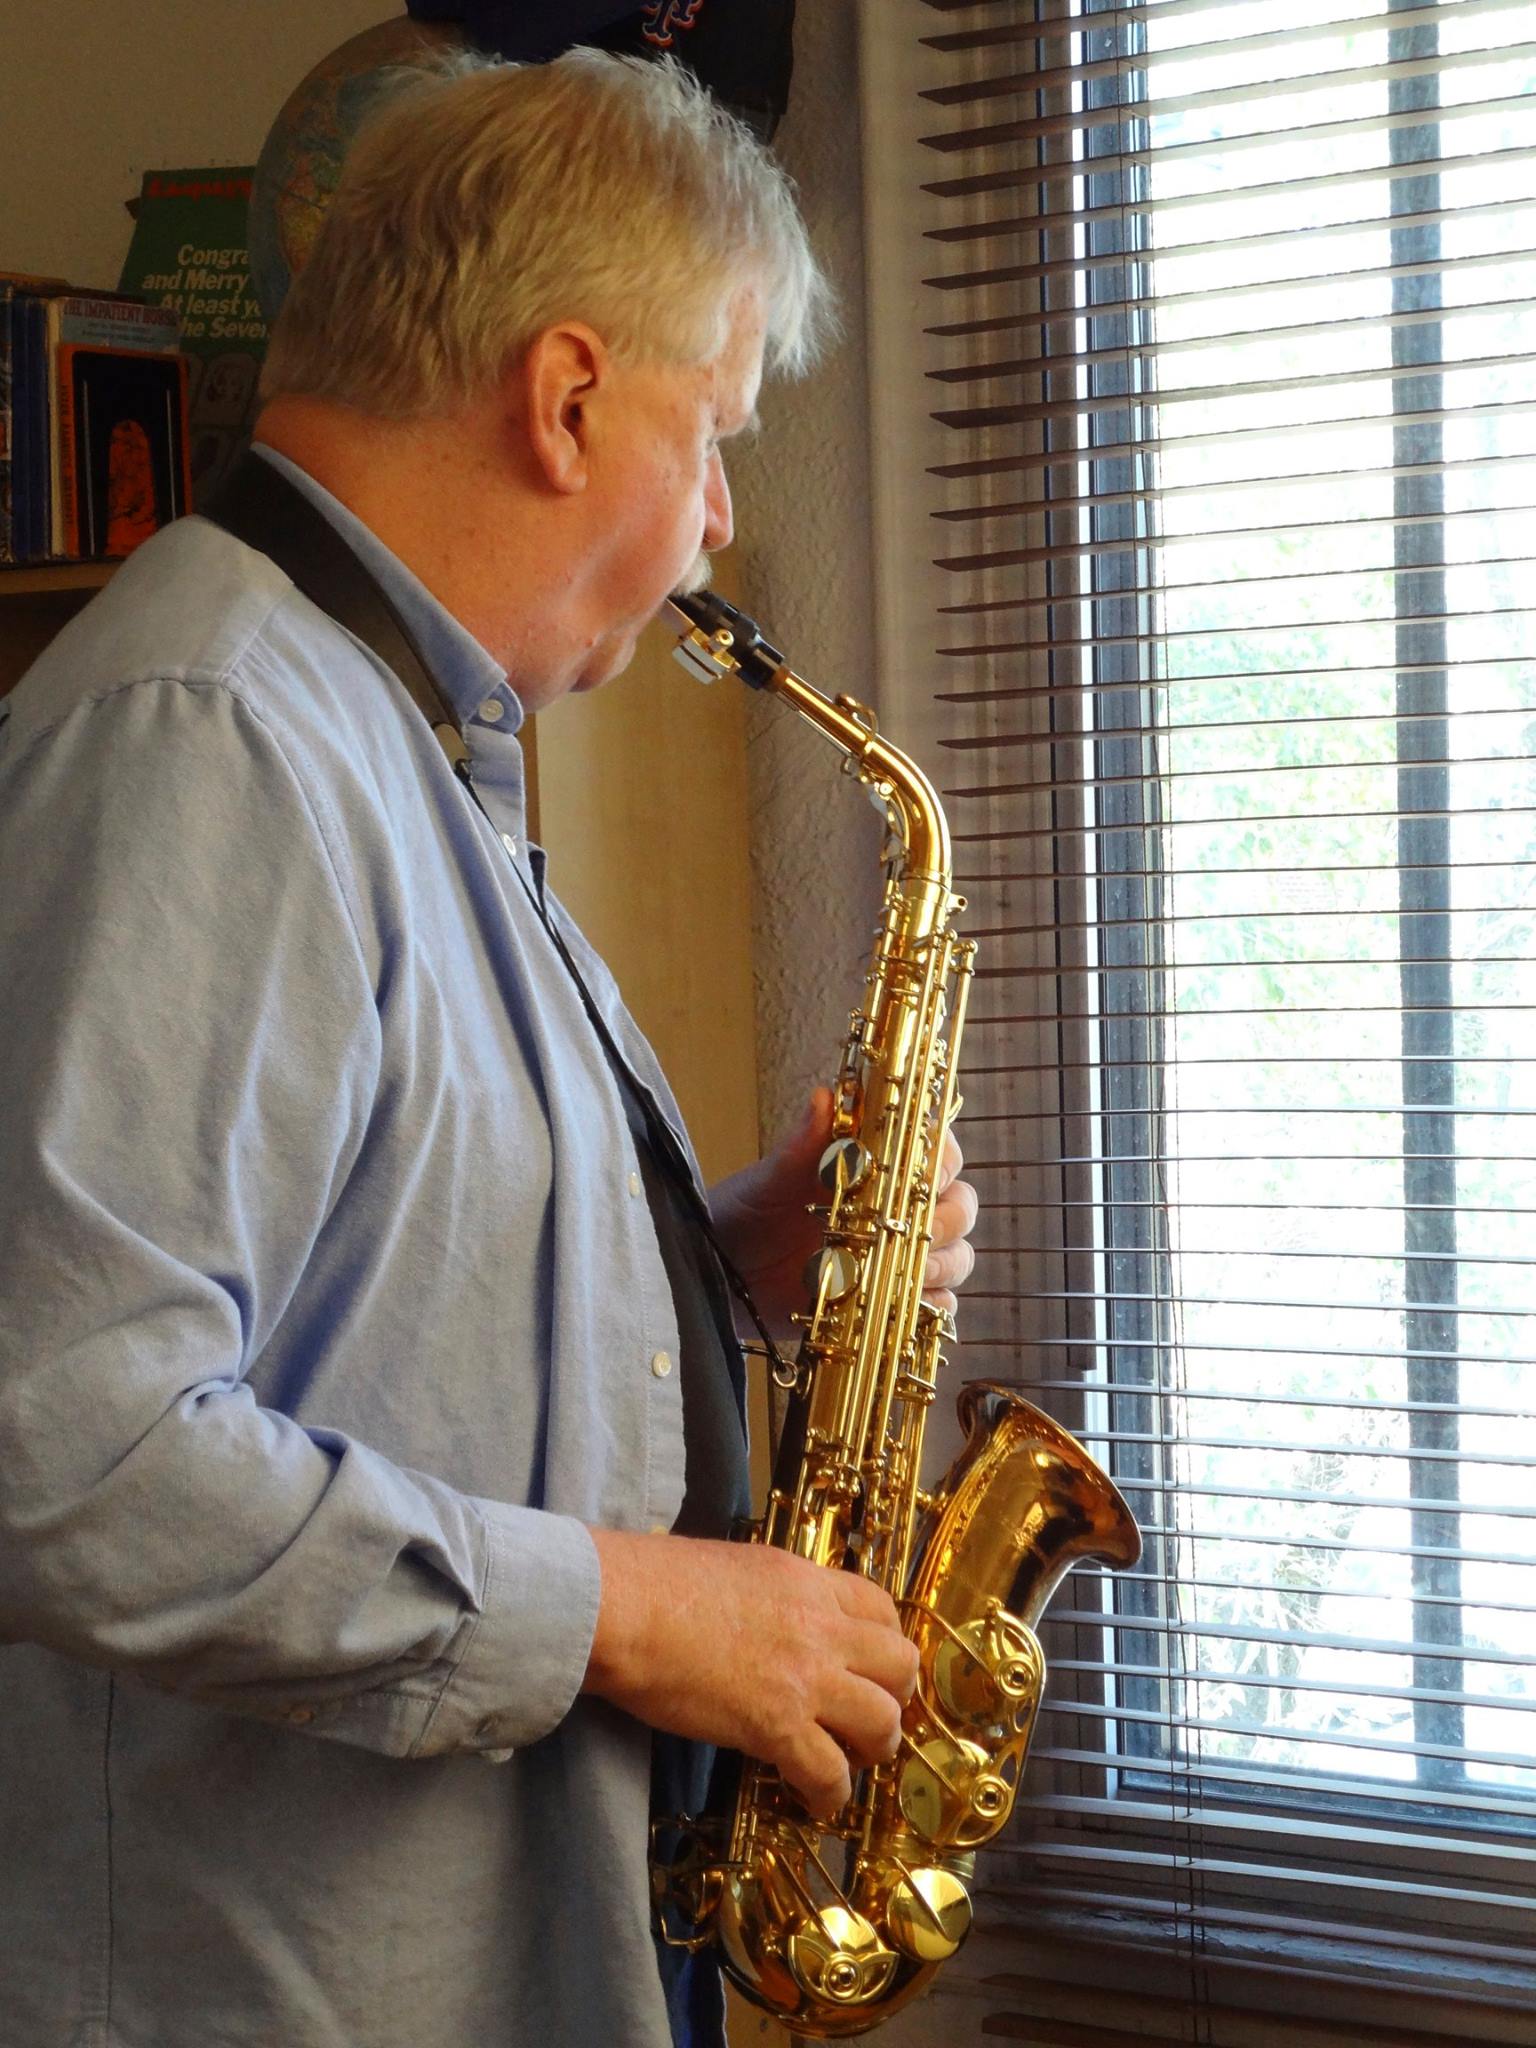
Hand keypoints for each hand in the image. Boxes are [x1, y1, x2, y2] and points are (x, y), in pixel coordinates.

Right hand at [582, 1528, 918, 1815]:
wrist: (625, 1607)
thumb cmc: (655, 1580)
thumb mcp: (735, 1567)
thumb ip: (769, 1594)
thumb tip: (767, 1619)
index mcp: (807, 1581)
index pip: (881, 1608)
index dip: (886, 1643)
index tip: (871, 1667)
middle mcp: (820, 1625)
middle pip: (899, 1665)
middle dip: (895, 1696)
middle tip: (868, 1717)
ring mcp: (805, 1677)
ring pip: (883, 1721)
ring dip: (874, 1748)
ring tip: (851, 1762)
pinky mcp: (778, 1725)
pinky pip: (830, 1773)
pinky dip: (829, 1795)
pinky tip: (815, 1801)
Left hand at [709, 1089, 978, 1332]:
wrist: (715, 1281)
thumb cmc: (737, 1220)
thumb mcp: (762, 1186)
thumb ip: (798, 1149)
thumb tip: (825, 1096)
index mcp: (869, 1169)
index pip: (932, 1152)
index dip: (942, 1160)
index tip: (928, 1174)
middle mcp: (890, 1209)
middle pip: (956, 1206)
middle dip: (947, 1219)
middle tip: (916, 1232)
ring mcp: (892, 1257)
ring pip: (954, 1255)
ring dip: (943, 1264)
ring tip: (910, 1274)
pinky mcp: (886, 1302)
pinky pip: (936, 1307)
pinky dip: (933, 1307)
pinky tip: (910, 1306)